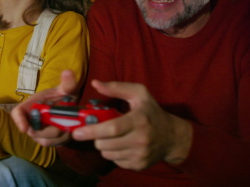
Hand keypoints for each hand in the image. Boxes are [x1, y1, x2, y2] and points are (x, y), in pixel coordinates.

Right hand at [11, 69, 78, 146]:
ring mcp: (39, 134)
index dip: (19, 121)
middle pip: (35, 132)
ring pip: (46, 140)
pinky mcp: (48, 141)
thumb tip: (68, 72)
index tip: (24, 129)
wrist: (67, 105)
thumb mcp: (66, 88)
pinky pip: (54, 144)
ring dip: (59, 134)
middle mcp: (30, 122)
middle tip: (66, 121)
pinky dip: (64, 138)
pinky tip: (71, 129)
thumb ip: (67, 83)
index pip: (17, 114)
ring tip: (70, 123)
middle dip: (51, 128)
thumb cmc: (62, 96)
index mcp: (29, 106)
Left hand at [71, 80, 192, 170]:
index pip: (112, 129)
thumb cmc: (151, 112)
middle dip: (95, 138)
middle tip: (97, 130)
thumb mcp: (139, 94)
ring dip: (103, 146)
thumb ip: (116, 87)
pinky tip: (120, 145)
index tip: (77, 132)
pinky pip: (115, 162)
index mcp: (139, 120)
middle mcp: (141, 140)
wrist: (172, 137)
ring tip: (111, 136)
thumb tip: (95, 83)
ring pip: (107, 154)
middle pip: (105, 144)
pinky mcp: (139, 165)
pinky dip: (113, 154)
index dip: (92, 131)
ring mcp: (140, 155)